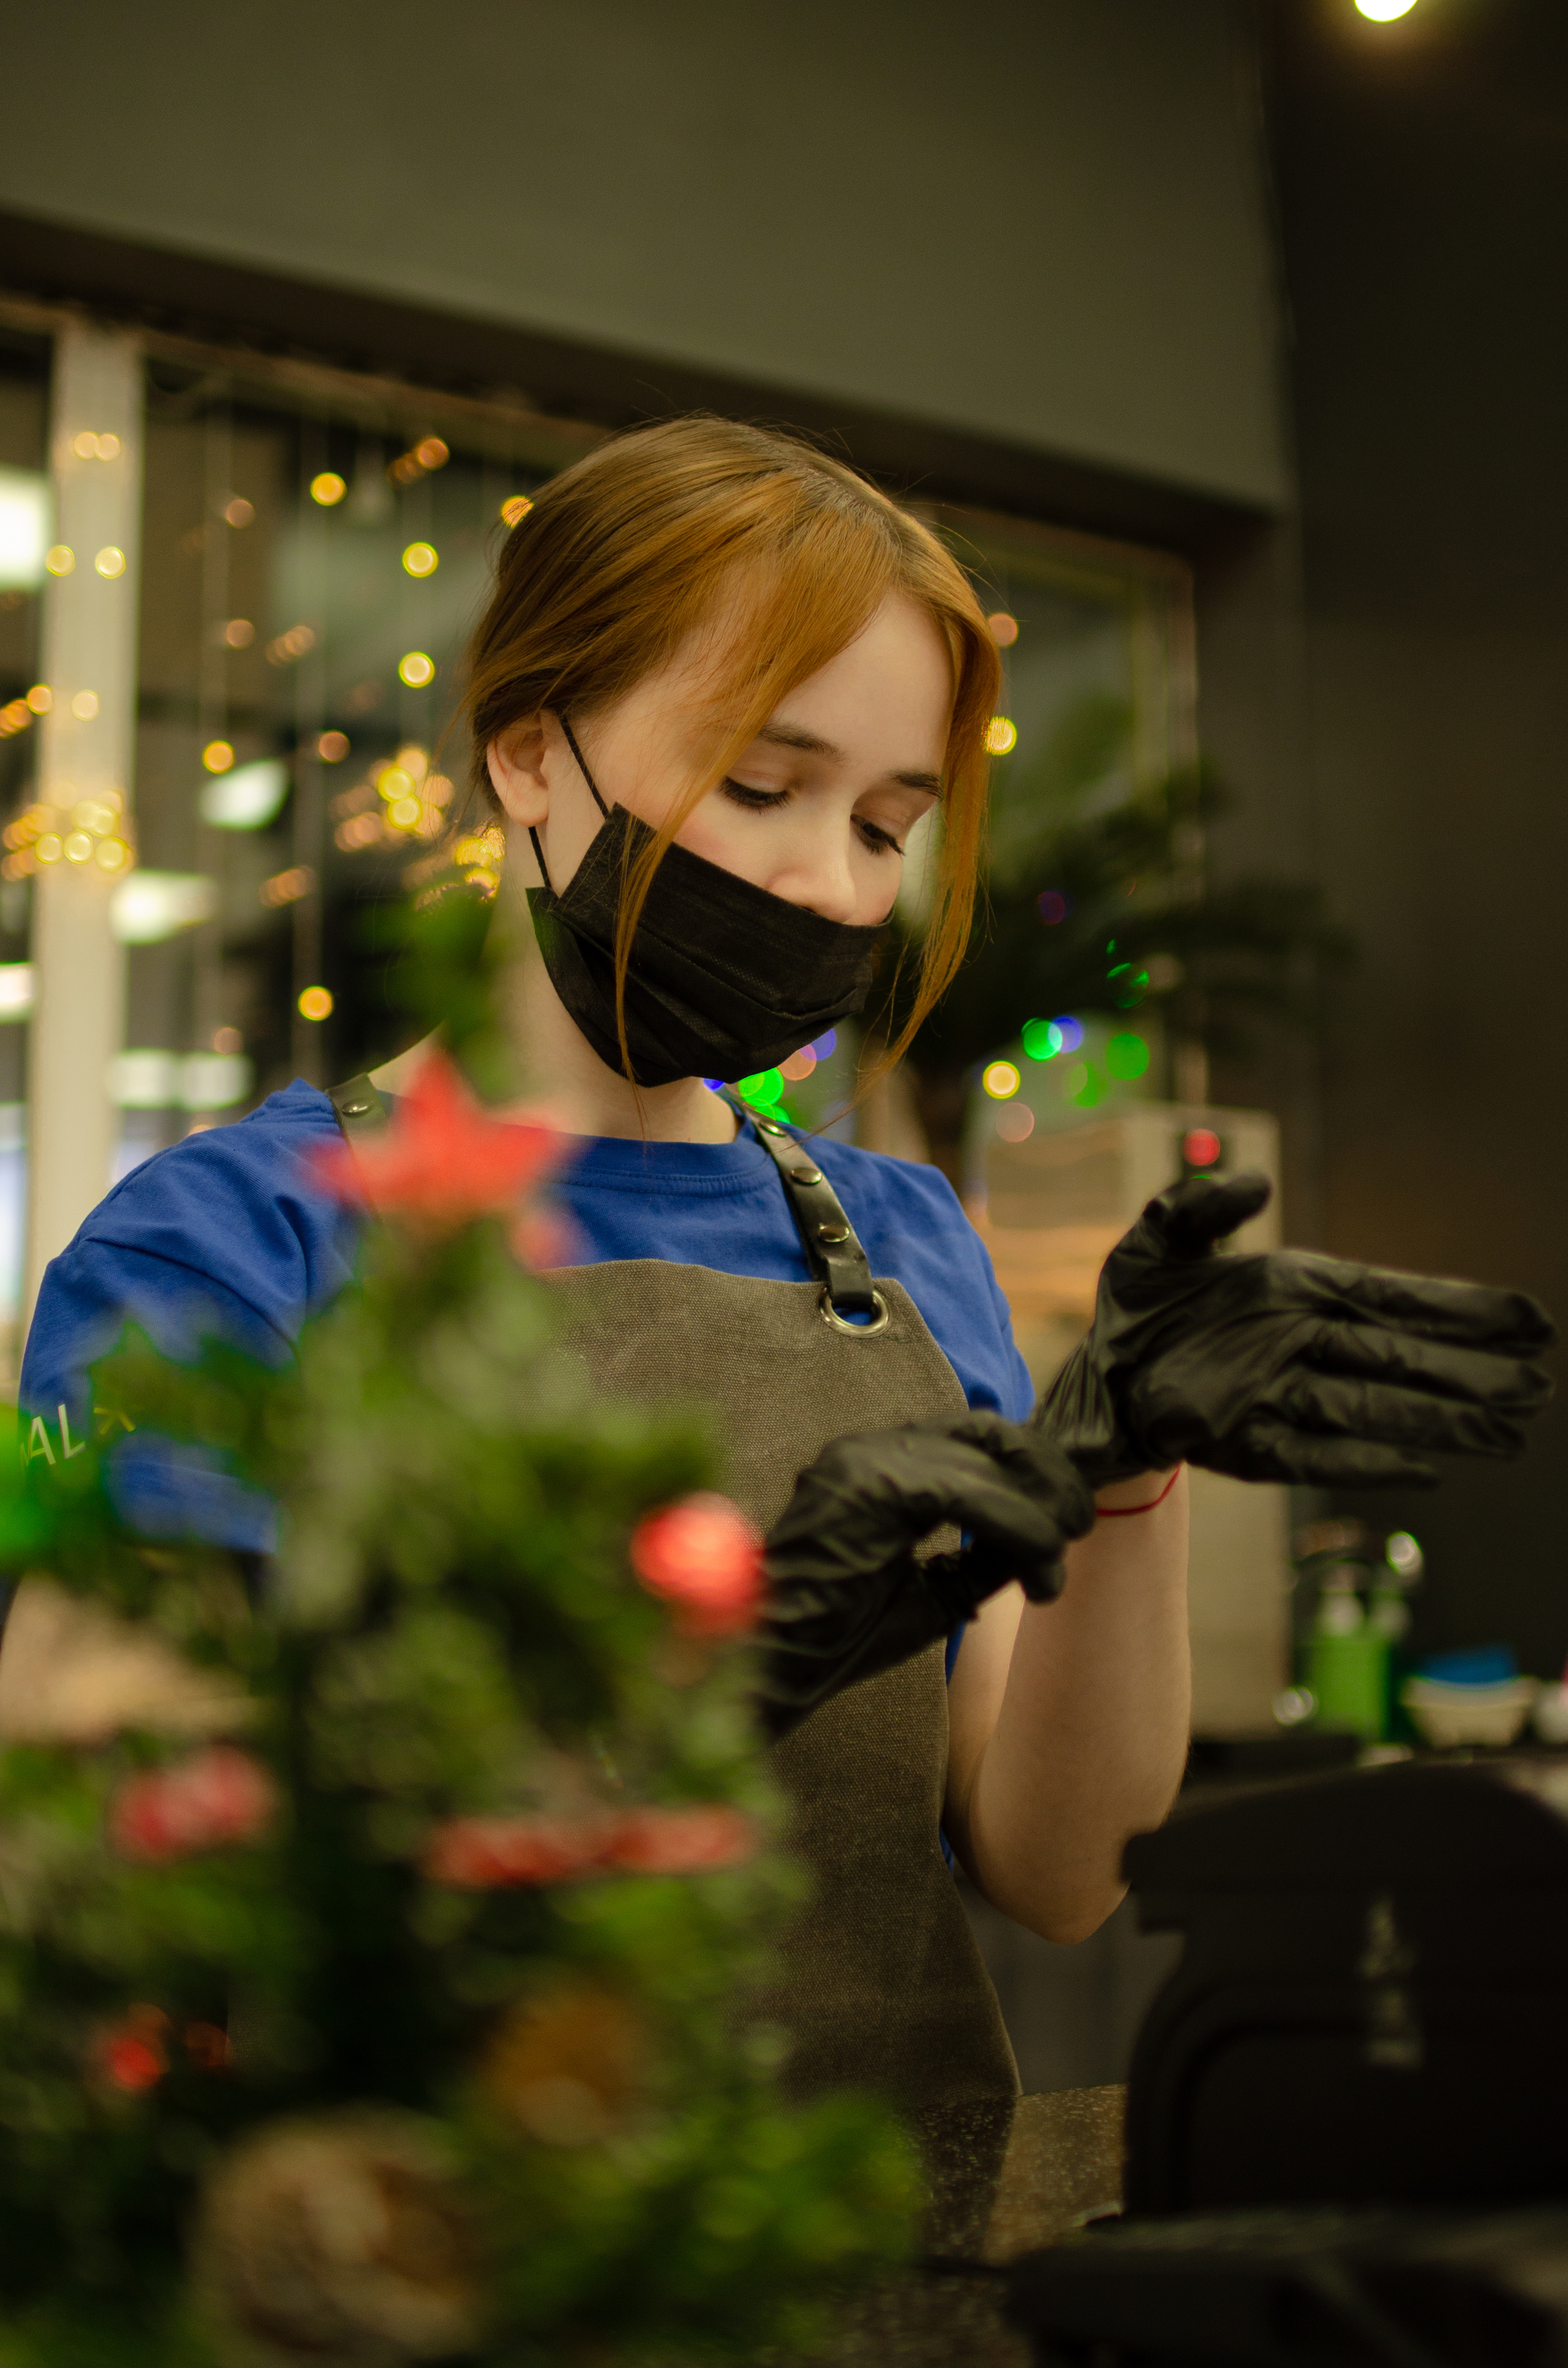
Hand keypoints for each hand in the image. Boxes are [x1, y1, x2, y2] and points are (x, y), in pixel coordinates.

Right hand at [758, 1412, 1095, 1739]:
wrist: (779, 1667)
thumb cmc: (844, 1635)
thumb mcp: (935, 1588)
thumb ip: (984, 1554)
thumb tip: (1050, 1537)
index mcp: (880, 1460)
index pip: (979, 1436)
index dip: (1034, 1469)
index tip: (1069, 1521)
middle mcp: (870, 1446)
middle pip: (991, 1433)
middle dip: (1047, 1479)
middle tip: (1078, 1530)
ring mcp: (864, 1458)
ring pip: (987, 1463)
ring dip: (1037, 1513)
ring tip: (1055, 1565)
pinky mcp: (868, 1485)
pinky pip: (969, 1495)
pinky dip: (1015, 1529)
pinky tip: (1035, 1570)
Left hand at [1037, 1172, 1554, 1489]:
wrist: (1093, 1372)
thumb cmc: (1140, 1301)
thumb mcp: (1162, 1236)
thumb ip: (1207, 1203)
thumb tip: (1259, 1183)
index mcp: (1300, 1290)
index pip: (1395, 1298)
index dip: (1462, 1309)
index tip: (1529, 1320)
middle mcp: (1304, 1346)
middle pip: (1402, 1360)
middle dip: (1471, 1375)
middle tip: (1540, 1386)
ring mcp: (1282, 1399)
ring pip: (1376, 1412)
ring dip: (1441, 1425)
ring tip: (1513, 1434)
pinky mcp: (1251, 1445)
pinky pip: (1316, 1458)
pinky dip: (1365, 1466)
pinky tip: (1423, 1474)